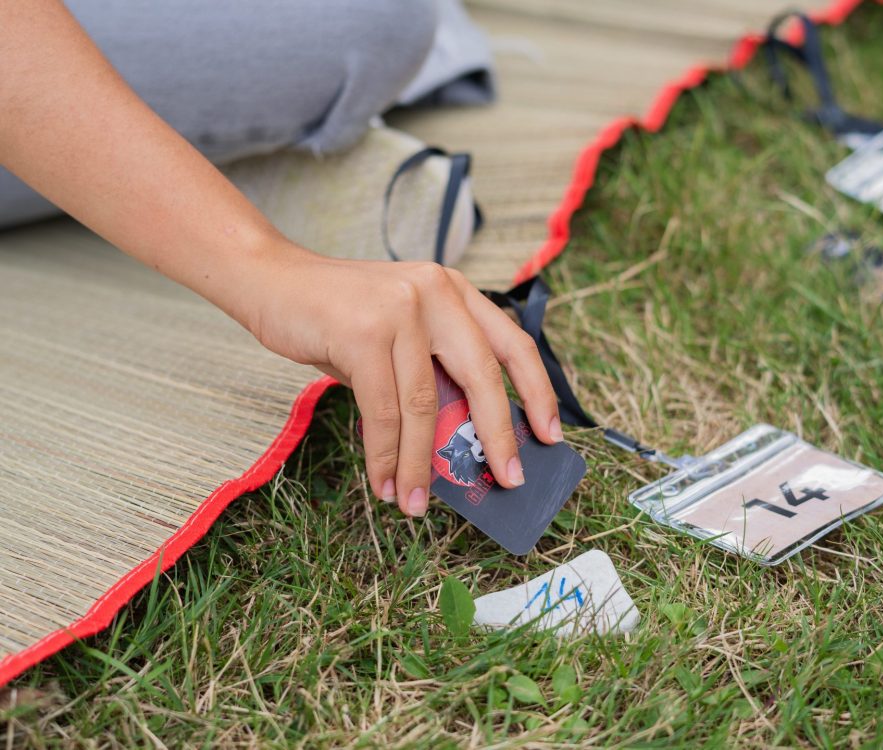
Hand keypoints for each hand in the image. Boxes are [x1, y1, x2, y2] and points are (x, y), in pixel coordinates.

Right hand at [242, 243, 562, 516]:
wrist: (269, 279)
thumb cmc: (336, 316)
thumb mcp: (397, 335)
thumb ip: (428, 373)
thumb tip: (457, 443)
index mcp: (454, 291)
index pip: (512, 342)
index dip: (537, 391)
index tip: (550, 434)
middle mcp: (436, 293)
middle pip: (482, 374)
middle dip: (498, 436)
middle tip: (508, 479)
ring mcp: (400, 310)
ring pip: (424, 404)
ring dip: (421, 463)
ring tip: (417, 503)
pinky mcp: (363, 333)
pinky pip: (382, 410)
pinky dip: (384, 455)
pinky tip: (384, 482)